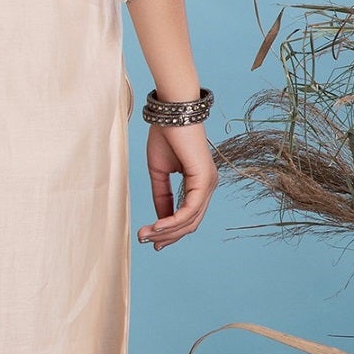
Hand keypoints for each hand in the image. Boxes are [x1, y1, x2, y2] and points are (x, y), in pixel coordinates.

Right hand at [136, 120, 217, 249]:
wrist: (171, 113)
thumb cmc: (166, 135)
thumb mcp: (159, 172)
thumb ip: (162, 195)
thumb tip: (160, 219)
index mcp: (200, 183)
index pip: (188, 216)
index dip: (170, 231)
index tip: (150, 239)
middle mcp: (208, 186)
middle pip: (191, 223)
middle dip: (167, 235)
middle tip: (144, 240)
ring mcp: (208, 184)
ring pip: (190, 220)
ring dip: (167, 231)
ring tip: (146, 234)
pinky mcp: (204, 180)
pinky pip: (190, 210)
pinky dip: (173, 221)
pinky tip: (157, 226)